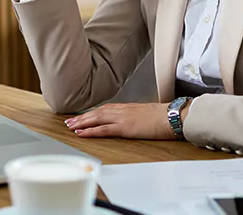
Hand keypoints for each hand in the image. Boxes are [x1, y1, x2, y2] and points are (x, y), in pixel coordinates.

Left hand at [64, 102, 184, 139]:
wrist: (173, 116)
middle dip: (82, 118)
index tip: (81, 116)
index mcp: (127, 107)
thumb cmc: (164, 116)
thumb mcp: (146, 114)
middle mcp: (121, 110)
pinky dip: (90, 131)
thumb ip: (136, 116)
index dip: (91, 113)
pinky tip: (81, 134)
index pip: (104, 109)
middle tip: (68, 122)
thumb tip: (133, 121)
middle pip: (96, 113)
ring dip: (81, 123)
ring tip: (70, 127)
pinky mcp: (125, 128)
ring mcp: (122, 118)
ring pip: (96, 119)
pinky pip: (103, 129)